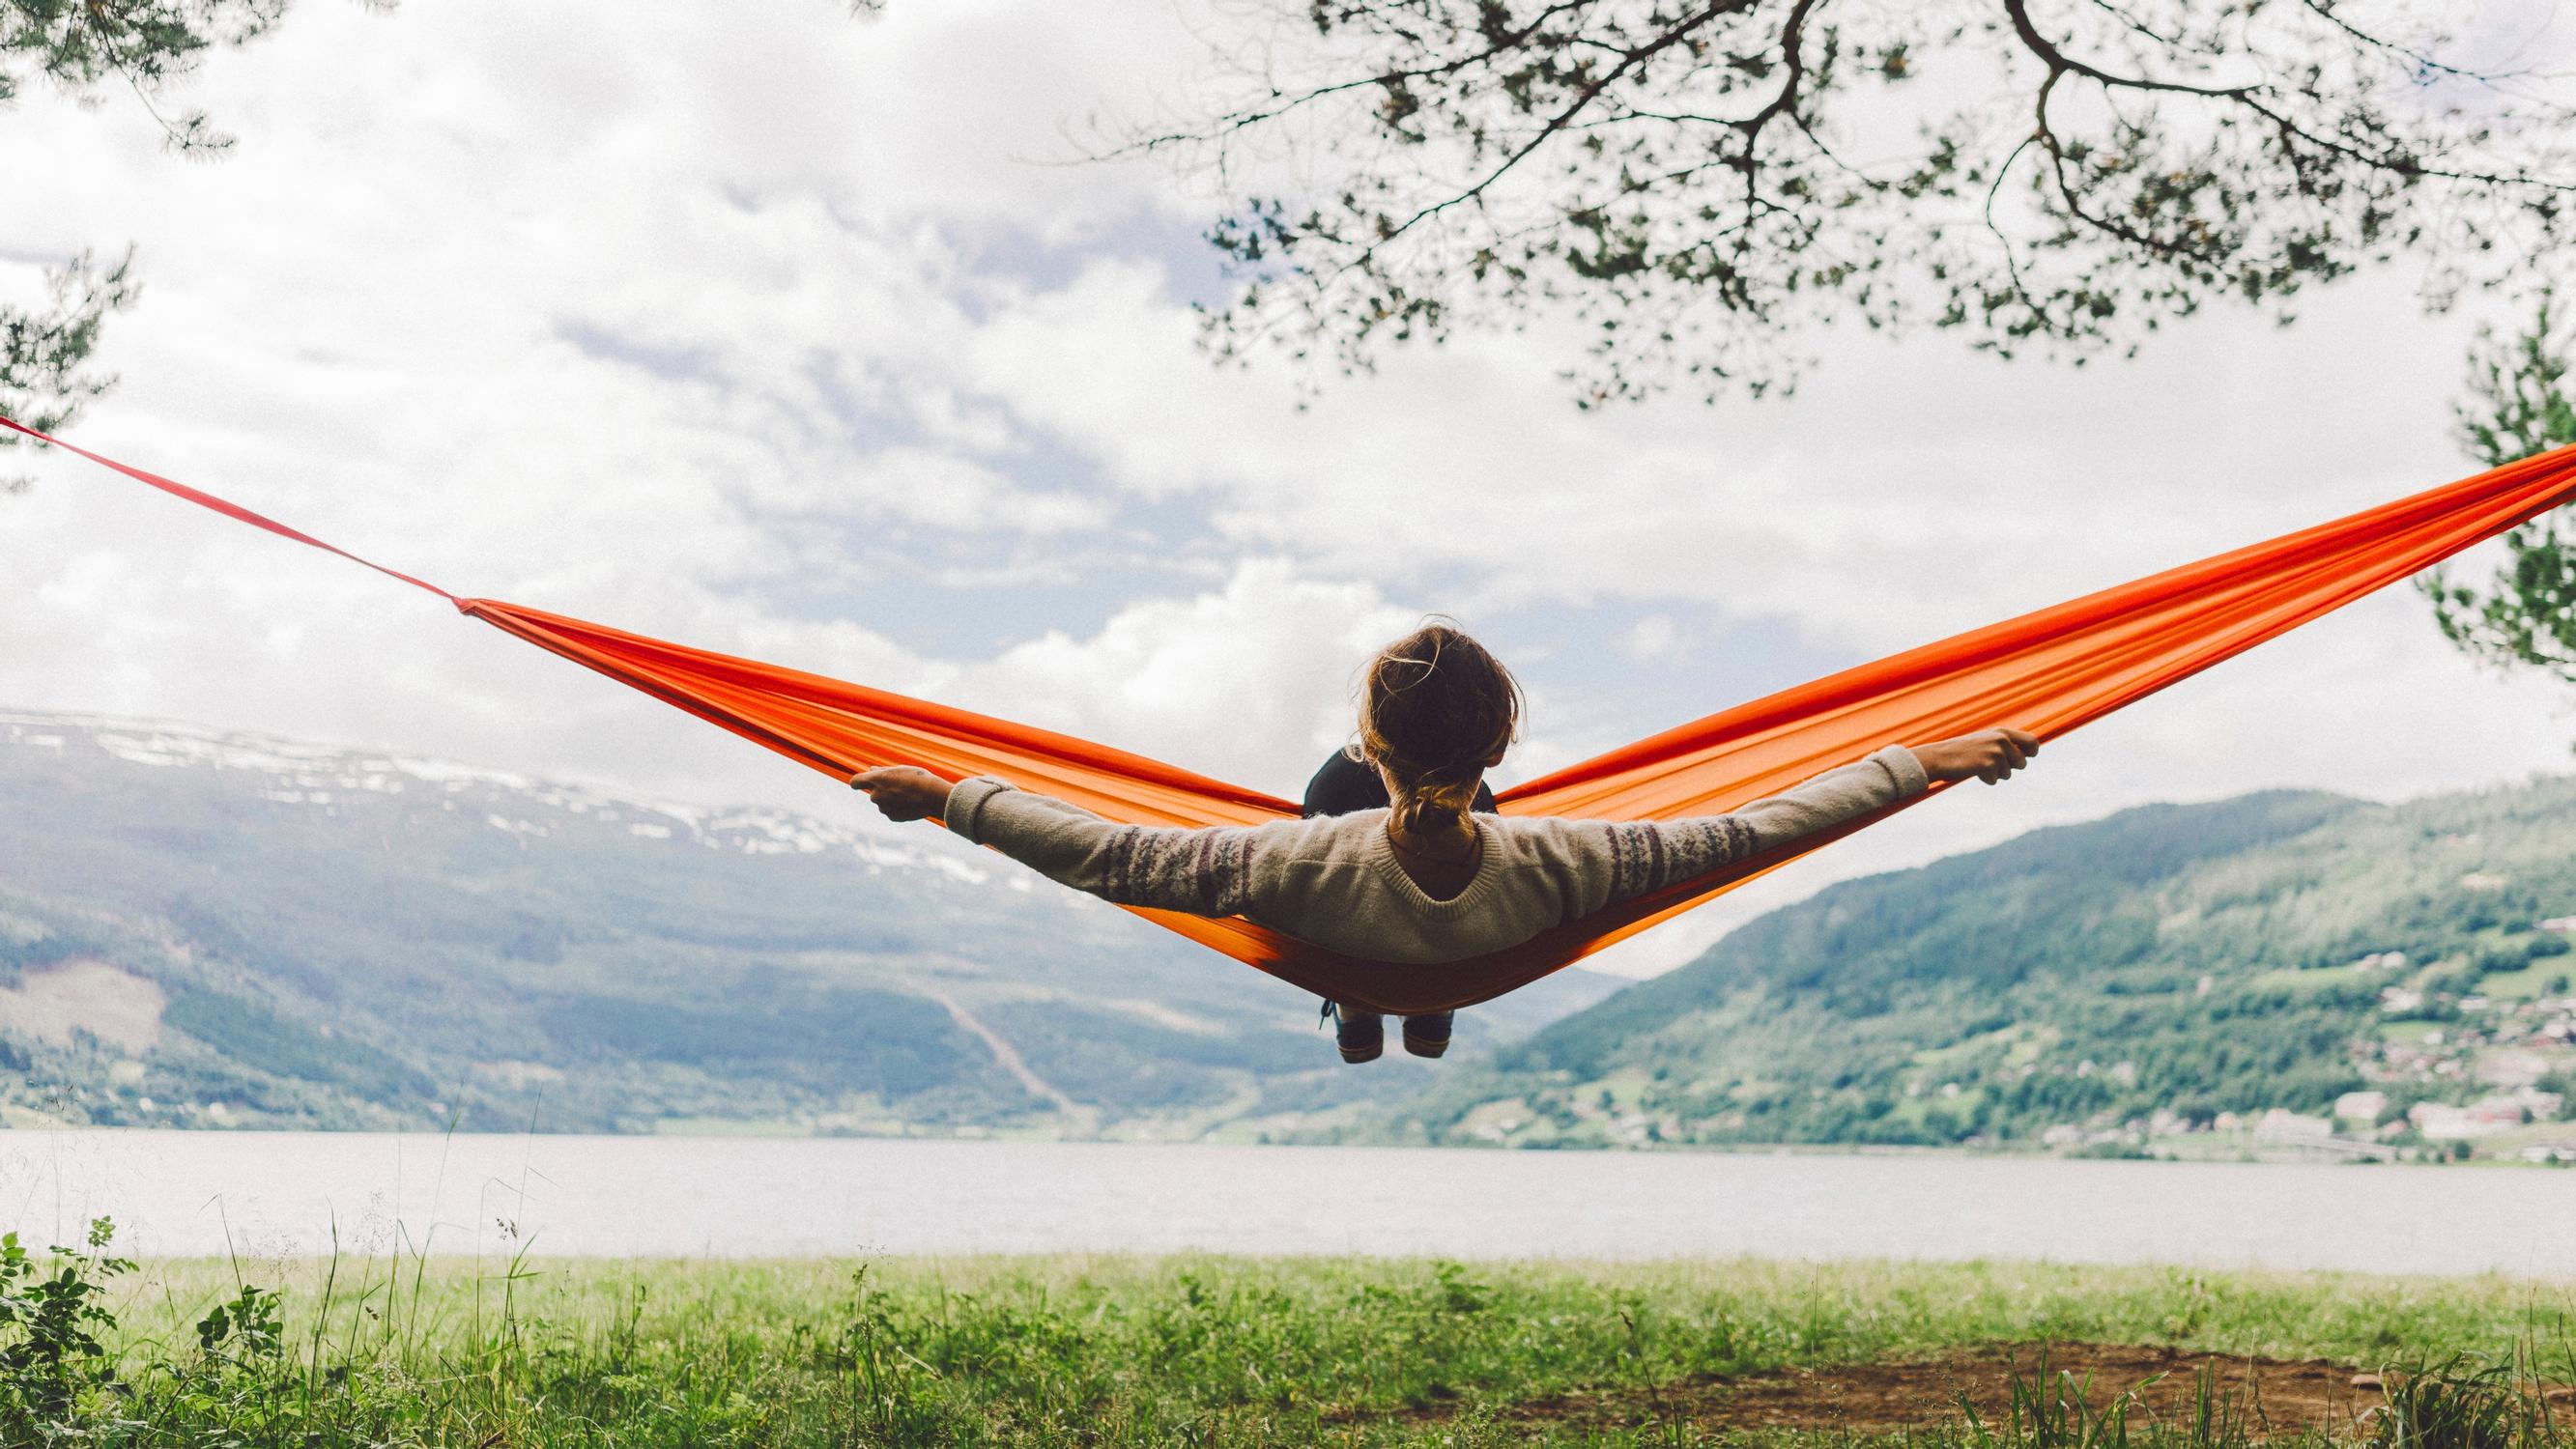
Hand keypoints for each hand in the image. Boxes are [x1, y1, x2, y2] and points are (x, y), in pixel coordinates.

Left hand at [850, 766, 952, 822]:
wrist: (933, 796)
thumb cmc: (918, 778)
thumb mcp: (901, 769)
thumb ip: (883, 771)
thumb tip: (871, 770)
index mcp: (876, 779)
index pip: (855, 782)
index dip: (858, 782)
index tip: (861, 783)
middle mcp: (876, 795)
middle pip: (873, 792)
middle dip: (883, 790)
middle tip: (900, 786)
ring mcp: (883, 808)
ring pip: (883, 803)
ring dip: (891, 799)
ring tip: (909, 795)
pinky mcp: (891, 817)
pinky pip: (891, 811)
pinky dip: (897, 808)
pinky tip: (910, 804)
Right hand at [1914, 728, 2039, 784]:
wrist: (1940, 756)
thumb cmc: (1963, 751)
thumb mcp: (1986, 741)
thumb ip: (2004, 745)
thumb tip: (2025, 757)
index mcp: (2002, 732)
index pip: (2032, 741)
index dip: (2032, 752)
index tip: (2027, 757)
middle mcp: (2002, 740)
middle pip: (2022, 763)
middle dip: (2009, 768)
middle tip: (1991, 764)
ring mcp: (1995, 753)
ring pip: (2008, 774)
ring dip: (1995, 774)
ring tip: (1978, 765)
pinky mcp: (1988, 765)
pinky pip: (1994, 780)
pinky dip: (1985, 779)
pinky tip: (1973, 771)